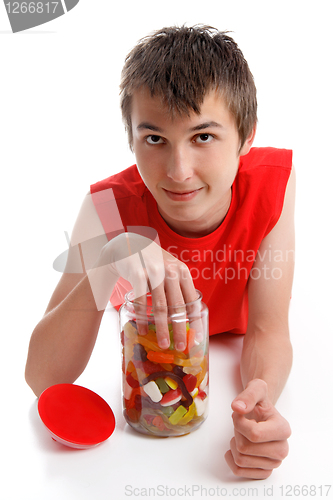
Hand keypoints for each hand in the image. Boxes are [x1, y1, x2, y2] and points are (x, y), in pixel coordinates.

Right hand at [98, 231, 199, 349]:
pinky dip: (142, 317)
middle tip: (180, 348)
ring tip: (164, 344)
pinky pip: (142, 300)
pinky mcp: (138, 273)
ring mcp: (154, 271)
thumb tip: (187, 316)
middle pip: (178, 307)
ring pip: (161, 306)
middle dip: (180, 330)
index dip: (195, 321)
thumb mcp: (169, 269)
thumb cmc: (150, 262)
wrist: (126, 245)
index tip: (196, 338)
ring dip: (163, 328)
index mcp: (182, 271)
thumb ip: (178, 287)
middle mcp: (171, 270)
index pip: (192, 301)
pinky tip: (144, 330)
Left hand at [225, 379, 290, 478]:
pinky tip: (237, 446)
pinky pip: (239, 471)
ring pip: (240, 459)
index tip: (239, 414)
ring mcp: (274, 463)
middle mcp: (282, 449)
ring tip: (243, 434)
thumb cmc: (260, 403)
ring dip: (235, 444)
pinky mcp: (264, 472)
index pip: (254, 434)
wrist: (263, 414)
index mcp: (283, 430)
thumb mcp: (256, 389)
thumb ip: (248, 395)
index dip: (239, 423)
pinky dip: (232, 458)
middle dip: (237, 433)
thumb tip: (237, 408)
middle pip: (245, 448)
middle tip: (242, 425)